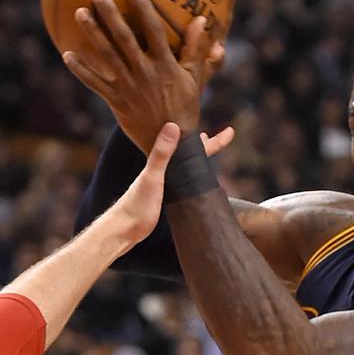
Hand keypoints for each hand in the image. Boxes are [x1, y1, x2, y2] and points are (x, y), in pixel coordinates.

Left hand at [64, 0, 238, 153]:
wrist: (171, 143)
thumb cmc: (185, 107)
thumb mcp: (195, 77)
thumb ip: (195, 48)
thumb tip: (201, 19)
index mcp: (165, 65)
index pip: (153, 31)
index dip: (143, 10)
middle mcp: (144, 72)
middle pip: (124, 38)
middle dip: (110, 14)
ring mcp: (128, 86)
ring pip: (106, 55)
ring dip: (92, 33)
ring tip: (79, 12)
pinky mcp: (116, 100)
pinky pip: (95, 83)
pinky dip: (80, 70)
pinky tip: (67, 55)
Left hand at [110, 123, 235, 243]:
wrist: (123, 228)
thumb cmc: (135, 204)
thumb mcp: (152, 176)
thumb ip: (161, 153)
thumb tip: (173, 125)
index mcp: (163, 160)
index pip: (192, 146)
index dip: (212, 140)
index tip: (230, 132)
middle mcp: (163, 167)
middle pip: (190, 152)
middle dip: (208, 144)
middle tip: (224, 136)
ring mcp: (164, 180)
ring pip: (186, 163)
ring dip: (198, 155)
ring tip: (208, 146)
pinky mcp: (163, 193)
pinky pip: (182, 177)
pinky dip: (191, 172)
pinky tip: (192, 175)